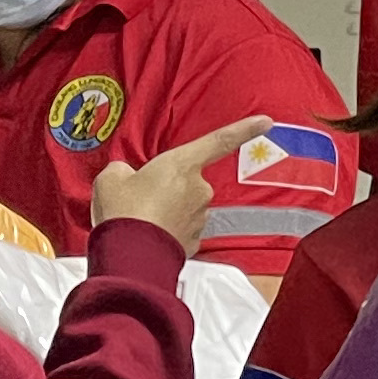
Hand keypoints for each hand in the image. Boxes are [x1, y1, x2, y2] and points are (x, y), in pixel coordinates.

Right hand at [89, 113, 273, 254]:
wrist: (131, 257)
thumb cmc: (124, 213)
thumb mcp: (111, 178)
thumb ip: (124, 170)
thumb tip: (125, 175)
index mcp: (182, 164)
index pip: (219, 141)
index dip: (244, 129)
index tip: (266, 121)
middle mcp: (198, 188)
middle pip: (186, 181)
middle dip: (166, 187)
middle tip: (137, 198)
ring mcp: (199, 216)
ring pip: (183, 206)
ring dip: (165, 210)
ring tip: (138, 219)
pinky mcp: (195, 240)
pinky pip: (181, 228)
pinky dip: (166, 230)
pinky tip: (147, 234)